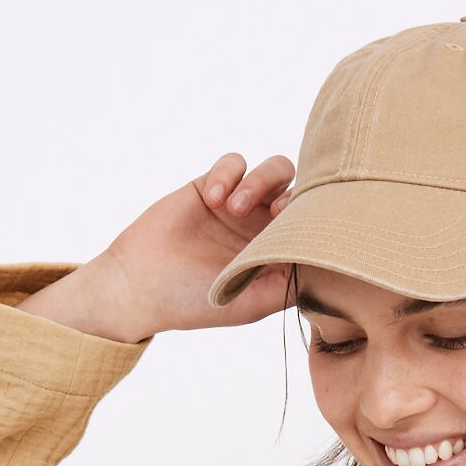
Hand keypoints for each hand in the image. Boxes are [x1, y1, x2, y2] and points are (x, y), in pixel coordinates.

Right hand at [19, 152, 298, 340]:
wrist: (140, 287)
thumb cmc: (194, 303)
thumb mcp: (250, 303)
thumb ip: (288, 285)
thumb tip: (326, 265)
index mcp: (277, 256)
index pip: (312, 229)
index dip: (315, 224)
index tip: (301, 232)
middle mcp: (263, 229)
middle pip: (299, 193)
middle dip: (294, 197)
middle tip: (275, 214)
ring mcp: (239, 205)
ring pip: (273, 171)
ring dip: (262, 182)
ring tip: (234, 208)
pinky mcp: (211, 186)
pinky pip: (234, 162)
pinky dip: (229, 174)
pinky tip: (215, 200)